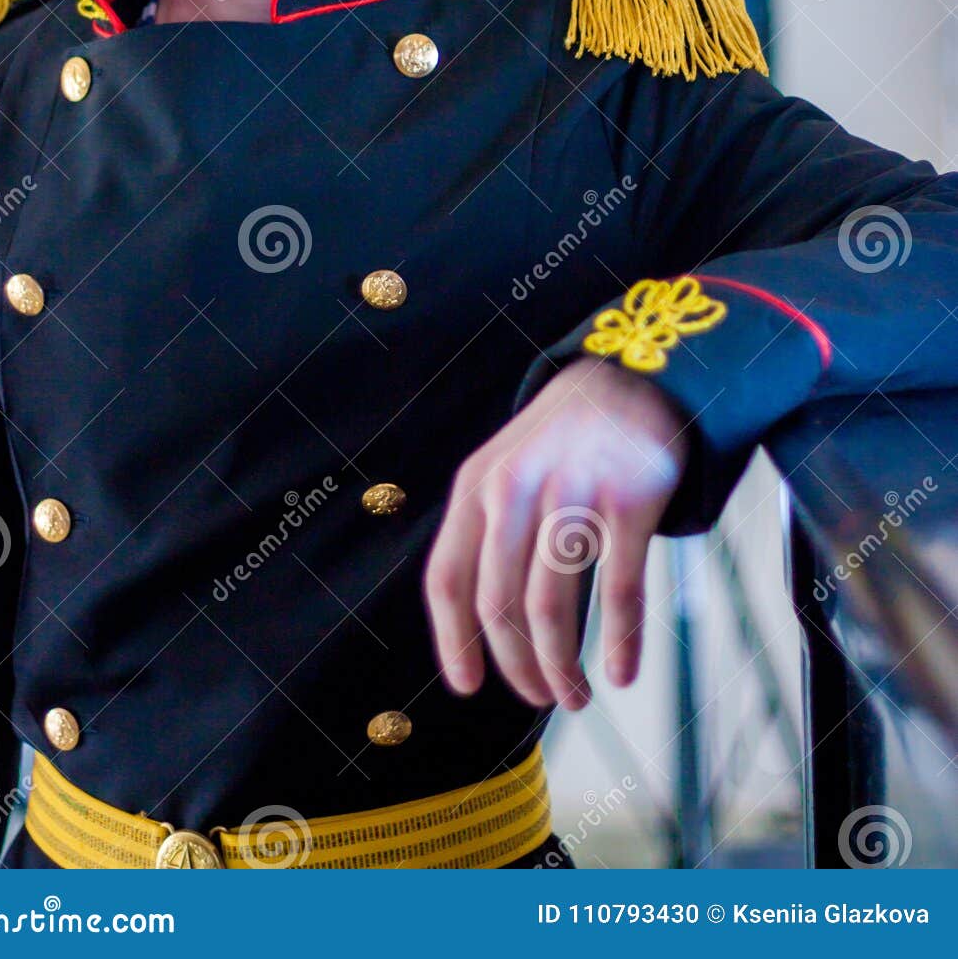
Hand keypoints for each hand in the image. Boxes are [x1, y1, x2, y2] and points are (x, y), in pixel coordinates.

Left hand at [423, 353, 688, 710]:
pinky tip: (622, 673)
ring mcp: (575, 491)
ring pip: (553, 607)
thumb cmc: (560, 445)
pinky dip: (621, 642)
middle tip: (540, 699)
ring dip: (561, 667)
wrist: (630, 379)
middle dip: (518, 666)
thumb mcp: (503, 471)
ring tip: (574, 695)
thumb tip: (476, 629)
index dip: (453, 640)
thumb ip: (484, 534)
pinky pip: (621, 590)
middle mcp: (517, 488)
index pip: (448, 577)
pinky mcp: (631, 499)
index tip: (468, 685)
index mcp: (477, 486)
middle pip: (500, 603)